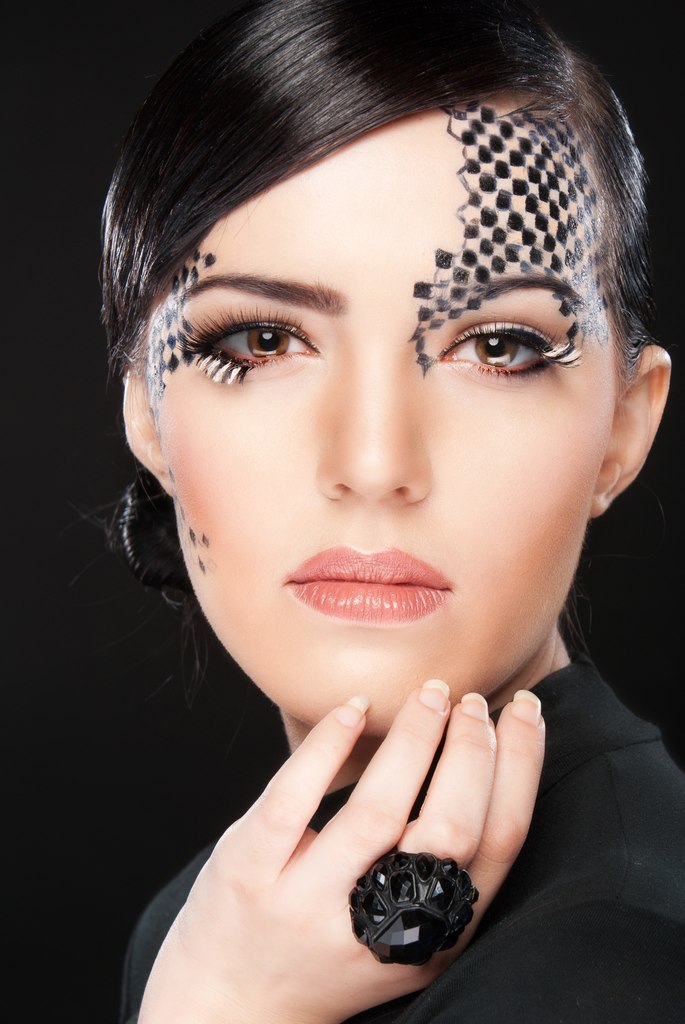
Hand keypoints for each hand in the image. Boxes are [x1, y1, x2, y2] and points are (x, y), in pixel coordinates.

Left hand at [138, 680, 544, 1023]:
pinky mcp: (249, 874)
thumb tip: (488, 760)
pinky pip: (292, 799)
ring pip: (375, 812)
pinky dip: (329, 745)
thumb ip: (441, 871)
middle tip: (474, 702)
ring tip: (430, 694)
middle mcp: (376, 925)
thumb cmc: (332, 952)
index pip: (498, 845)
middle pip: (450, 830)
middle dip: (473, 751)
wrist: (231, 1005)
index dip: (520, 769)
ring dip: (414, 739)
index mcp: (431, 937)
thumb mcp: (406, 931)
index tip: (525, 712)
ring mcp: (307, 902)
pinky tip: (354, 709)